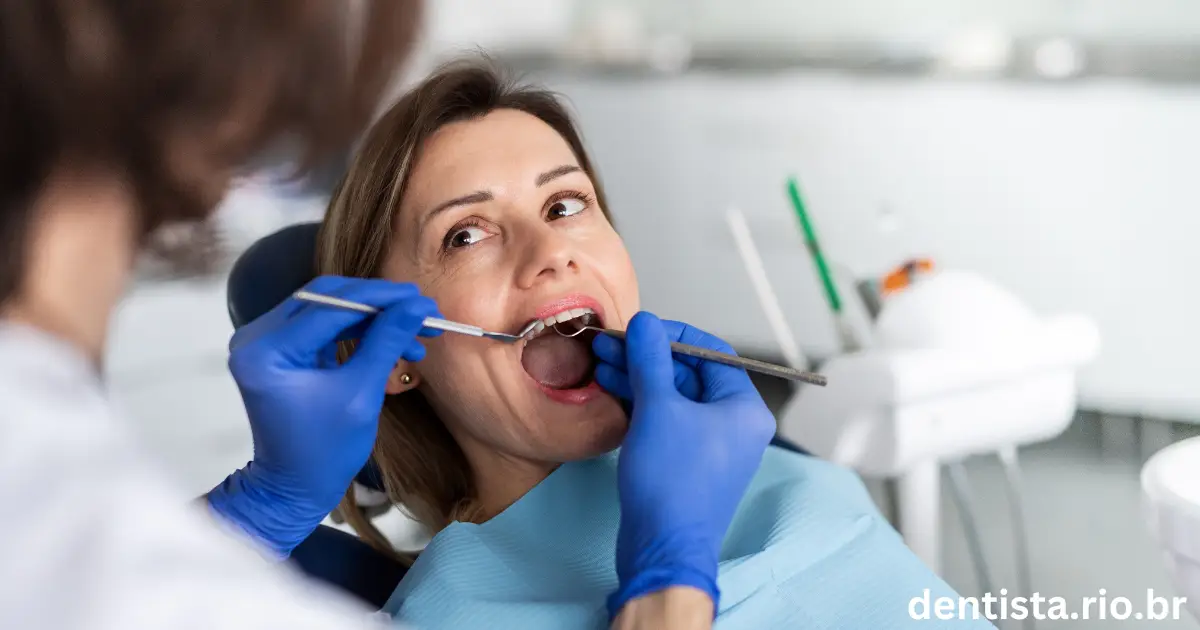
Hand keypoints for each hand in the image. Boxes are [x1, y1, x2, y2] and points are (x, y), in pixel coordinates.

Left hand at [206, 275, 440, 556]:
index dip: (381, 299)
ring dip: (374, 316)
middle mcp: (256, 338)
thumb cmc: (324, 452)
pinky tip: (393, 340)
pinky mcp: (280, 349)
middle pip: (327, 298)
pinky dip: (359, 329)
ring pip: (329, 308)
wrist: (295, 487)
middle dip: (379, 303)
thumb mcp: (361, 394)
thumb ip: (386, 342)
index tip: (421, 300)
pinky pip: (324, 325)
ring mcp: (265, 342)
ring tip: (415, 331)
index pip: (330, 306)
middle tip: (421, 309)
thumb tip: (417, 306)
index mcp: (266, 352)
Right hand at [592, 312, 775, 617]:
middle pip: (690, 373)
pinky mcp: (688, 462)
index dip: (673, 334)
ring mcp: (712, 445)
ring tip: (600, 362)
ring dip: (638, 378)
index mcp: (744, 408)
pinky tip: (612, 390)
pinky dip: (642, 404)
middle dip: (647, 356)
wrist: (663, 547)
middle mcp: (735, 425)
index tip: (639, 328)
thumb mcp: (658, 409)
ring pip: (674, 397)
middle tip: (609, 344)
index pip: (712, 352)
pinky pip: (667, 420)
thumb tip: (645, 323)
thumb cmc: (671, 482)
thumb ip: (651, 359)